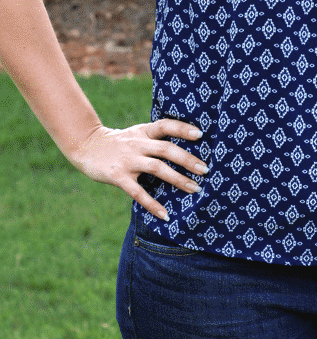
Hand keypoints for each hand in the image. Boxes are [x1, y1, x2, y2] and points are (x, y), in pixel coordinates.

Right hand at [69, 119, 205, 220]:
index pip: (165, 125)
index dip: (183, 128)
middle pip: (166, 149)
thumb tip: (183, 149)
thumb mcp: (136, 133)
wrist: (87, 145)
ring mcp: (128, 160)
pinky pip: (138, 192)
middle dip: (188, 159)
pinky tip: (165, 215)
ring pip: (157, 168)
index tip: (201, 134)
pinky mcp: (118, 176)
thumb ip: (154, 138)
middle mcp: (137, 144)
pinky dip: (153, 204)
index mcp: (143, 131)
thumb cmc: (118, 142)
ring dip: (178, 179)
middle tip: (205, 170)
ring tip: (195, 189)